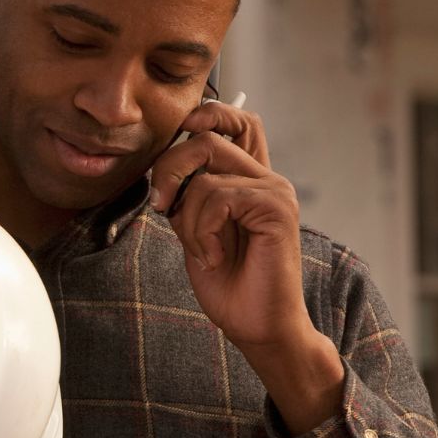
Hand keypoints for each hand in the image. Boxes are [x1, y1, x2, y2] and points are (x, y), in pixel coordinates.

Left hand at [149, 104, 342, 433]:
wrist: (256, 325)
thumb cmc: (226, 283)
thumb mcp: (194, 229)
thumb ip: (187, 194)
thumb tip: (162, 163)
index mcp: (249, 180)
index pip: (239, 121)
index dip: (209, 113)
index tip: (182, 128)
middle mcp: (266, 178)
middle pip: (207, 139)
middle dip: (169, 169)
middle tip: (161, 206)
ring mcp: (274, 191)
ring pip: (205, 174)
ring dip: (186, 218)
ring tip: (201, 250)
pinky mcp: (276, 207)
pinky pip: (217, 198)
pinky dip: (201, 231)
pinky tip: (213, 258)